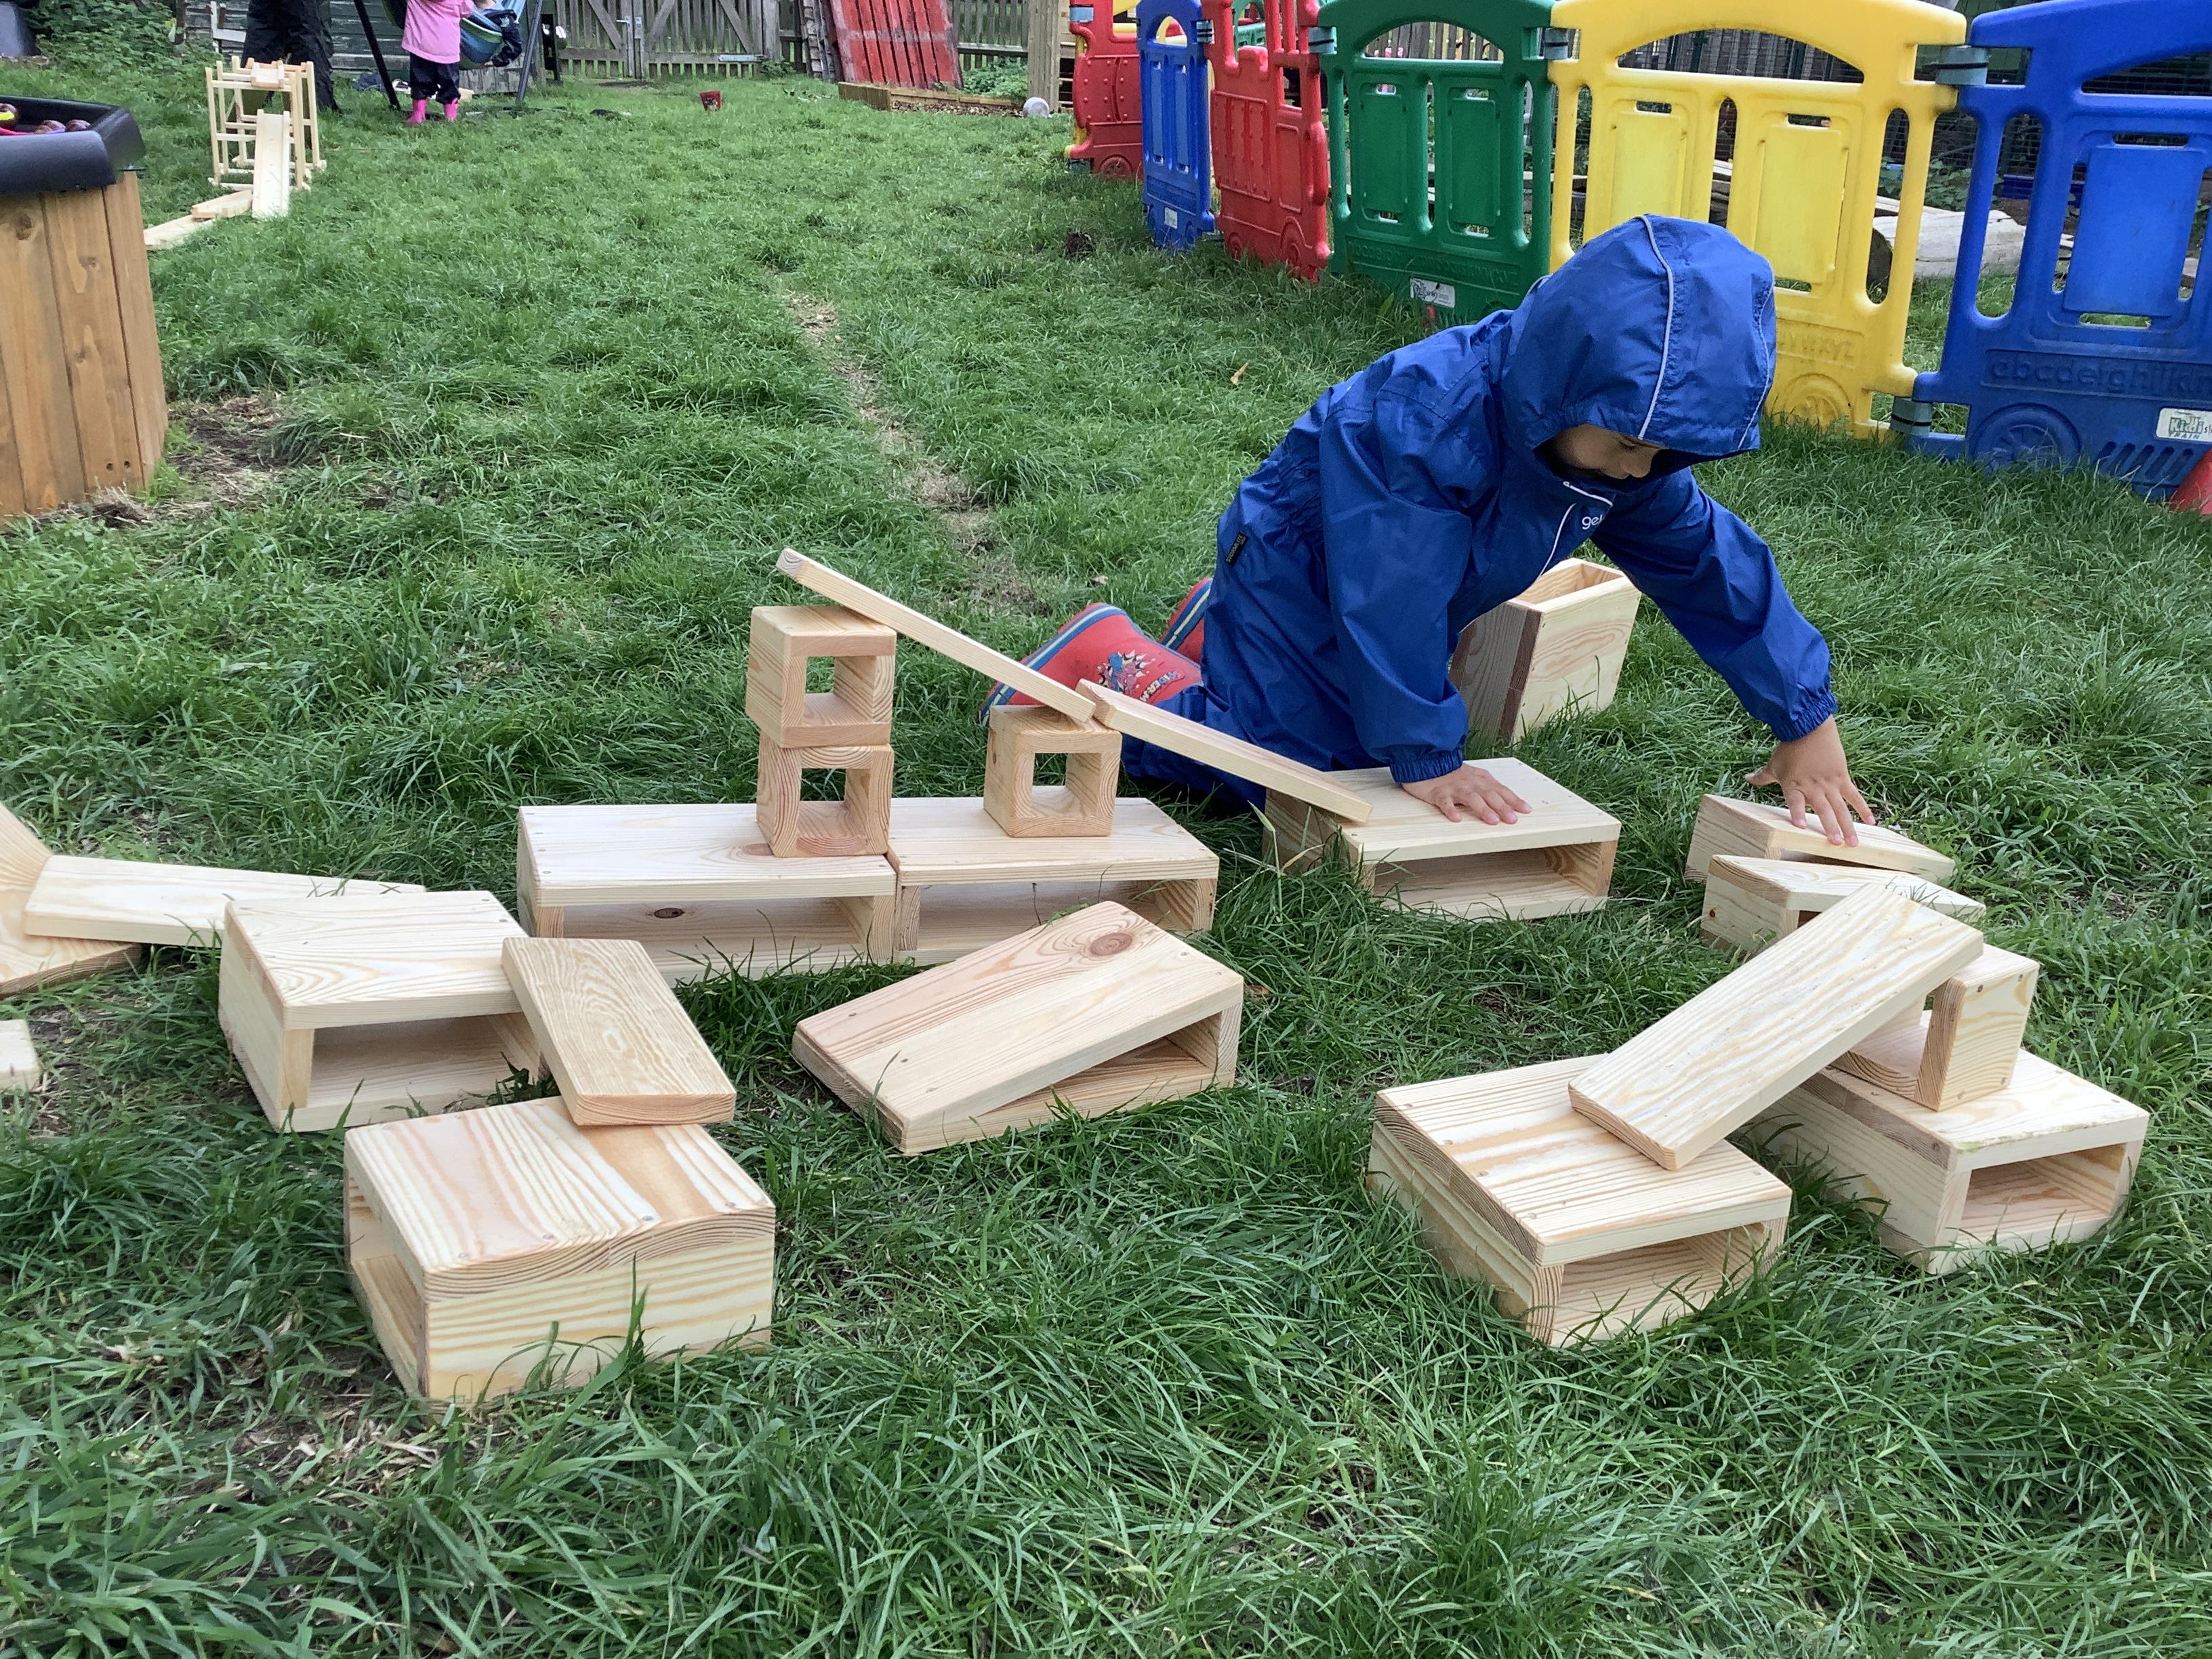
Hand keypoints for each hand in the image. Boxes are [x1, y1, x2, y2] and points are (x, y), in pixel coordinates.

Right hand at [1401, 764, 1530, 825]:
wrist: (1426, 761)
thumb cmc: (1450, 773)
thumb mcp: (1473, 777)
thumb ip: (1487, 787)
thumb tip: (1506, 800)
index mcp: (1480, 779)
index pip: (1501, 790)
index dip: (1514, 800)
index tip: (1526, 810)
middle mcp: (1470, 783)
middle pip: (1489, 794)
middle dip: (1502, 807)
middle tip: (1512, 820)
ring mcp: (1454, 787)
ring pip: (1471, 798)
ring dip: (1482, 809)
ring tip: (1492, 820)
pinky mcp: (1438, 792)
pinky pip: (1445, 801)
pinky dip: (1450, 809)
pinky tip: (1456, 818)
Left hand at [1745, 717, 1874, 846]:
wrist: (1810, 728)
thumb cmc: (1789, 748)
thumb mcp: (1773, 765)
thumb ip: (1761, 777)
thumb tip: (1746, 779)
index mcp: (1794, 786)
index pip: (1795, 803)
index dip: (1798, 813)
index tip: (1801, 826)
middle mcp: (1813, 787)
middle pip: (1823, 810)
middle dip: (1830, 828)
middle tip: (1836, 844)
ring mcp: (1830, 784)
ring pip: (1840, 807)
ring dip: (1848, 825)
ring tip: (1853, 842)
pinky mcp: (1842, 778)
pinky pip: (1854, 796)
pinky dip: (1863, 808)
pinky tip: (1871, 822)